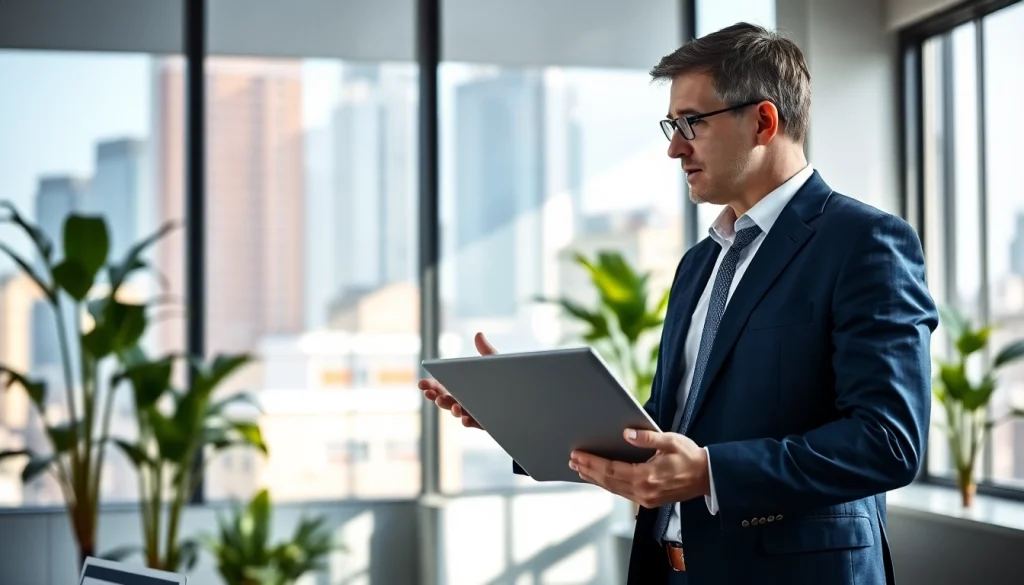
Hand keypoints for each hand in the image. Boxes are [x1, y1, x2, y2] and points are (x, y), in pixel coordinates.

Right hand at [417, 332, 497, 429]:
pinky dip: (468, 421)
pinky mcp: (483, 421)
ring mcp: (472, 411)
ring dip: (451, 409)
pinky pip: (473, 423)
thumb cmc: (505, 378)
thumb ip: (485, 351)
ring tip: (452, 405)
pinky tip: (466, 418)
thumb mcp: (494, 364)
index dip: (430, 385)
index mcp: (461, 385)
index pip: (441, 386)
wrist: (523, 394)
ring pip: (457, 412)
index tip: (421, 383)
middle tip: (431, 395)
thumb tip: (478, 334)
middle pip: (445, 400)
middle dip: (436, 398)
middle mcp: (464, 399)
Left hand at [569, 429, 710, 508]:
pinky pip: (622, 493)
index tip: (577, 455)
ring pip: (613, 489)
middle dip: (588, 471)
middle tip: (573, 461)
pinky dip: (608, 484)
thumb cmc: (691, 457)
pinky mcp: (648, 501)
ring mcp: (646, 499)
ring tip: (580, 469)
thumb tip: (626, 434)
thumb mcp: (670, 440)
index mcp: (647, 476)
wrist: (707, 477)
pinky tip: (600, 478)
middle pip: (608, 482)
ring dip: (595, 479)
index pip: (611, 469)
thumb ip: (647, 437)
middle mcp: (644, 491)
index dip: (592, 462)